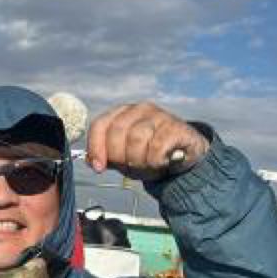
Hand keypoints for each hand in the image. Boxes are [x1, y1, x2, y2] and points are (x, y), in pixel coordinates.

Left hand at [85, 102, 209, 180]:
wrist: (185, 156)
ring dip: (139, 161)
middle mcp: (139, 109)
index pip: (100, 125)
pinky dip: (156, 161)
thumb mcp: (125, 157)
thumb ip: (108, 157)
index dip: (96, 148)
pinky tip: (162, 162)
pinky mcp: (176, 126)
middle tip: (132, 167)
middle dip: (121, 158)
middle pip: (116, 134)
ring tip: (149, 164)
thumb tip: (91, 161)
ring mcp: (159, 115)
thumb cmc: (151, 155)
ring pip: (136, 140)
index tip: (99, 168)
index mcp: (122, 113)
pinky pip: (157, 147)